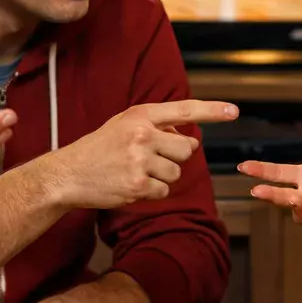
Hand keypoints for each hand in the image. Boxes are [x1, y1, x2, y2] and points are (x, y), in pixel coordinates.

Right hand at [47, 99, 238, 209]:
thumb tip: (191, 139)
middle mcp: (142, 134)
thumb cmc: (99, 149)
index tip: (234, 111)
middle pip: (186, 150)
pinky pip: (164, 191)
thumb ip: (156, 127)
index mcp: (140, 115)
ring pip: (176, 173)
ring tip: (135, 172)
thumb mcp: (124, 126)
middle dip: (174, 158)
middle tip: (147, 159)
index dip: (212, 110)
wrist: (67, 174)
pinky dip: (152, 192)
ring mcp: (140, 160)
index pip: (184, 109)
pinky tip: (131, 185)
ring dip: (162, 177)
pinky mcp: (138, 185)